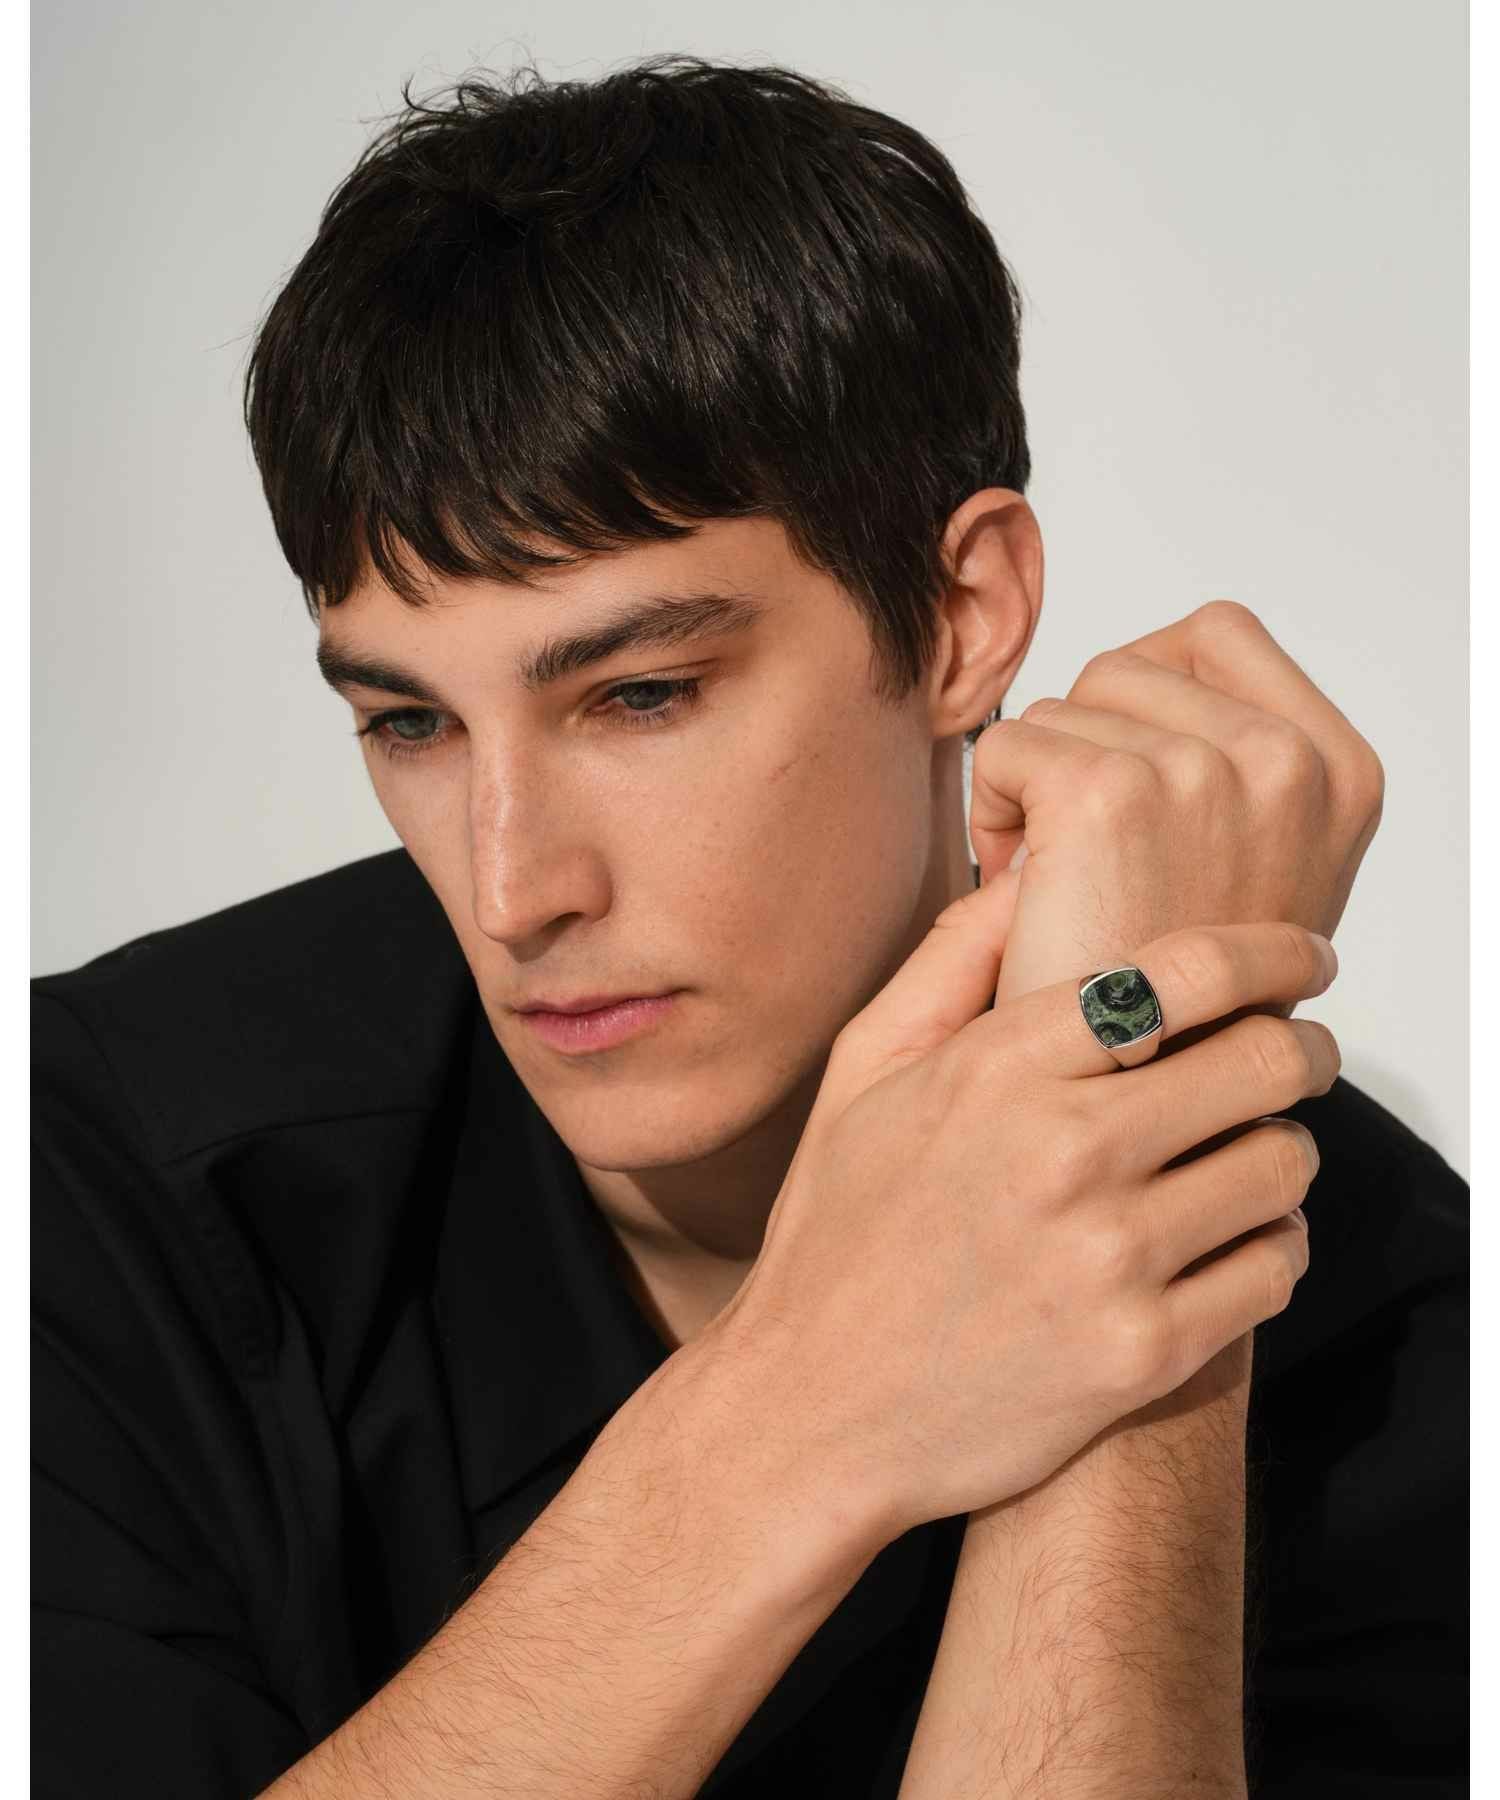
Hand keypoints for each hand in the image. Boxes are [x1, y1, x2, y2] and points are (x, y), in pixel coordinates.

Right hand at [700, 909, 1336, 1551]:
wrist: (815, 1410)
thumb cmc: (840, 1234)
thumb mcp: (863, 1072)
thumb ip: (951, 961)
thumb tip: (1031, 873)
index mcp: (999, 1067)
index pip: (1186, 971)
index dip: (1271, 949)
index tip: (1301, 956)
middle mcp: (1064, 1151)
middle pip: (1265, 1059)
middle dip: (1299, 1048)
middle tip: (1295, 1056)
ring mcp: (1110, 1257)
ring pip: (1284, 1165)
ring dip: (1277, 1153)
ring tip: (1239, 1159)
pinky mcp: (1144, 1351)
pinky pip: (1276, 1268)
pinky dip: (1269, 1247)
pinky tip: (1223, 1241)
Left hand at [968, 599, 1384, 1012]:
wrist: (1123, 1096)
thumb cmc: (1172, 995)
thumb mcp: (1253, 865)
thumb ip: (1236, 766)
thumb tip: (1155, 672)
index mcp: (1338, 769)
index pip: (1212, 636)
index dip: (1144, 703)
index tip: (1136, 794)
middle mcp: (1289, 760)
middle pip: (1125, 665)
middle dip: (1086, 746)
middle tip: (1091, 855)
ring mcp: (1206, 772)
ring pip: (1060, 707)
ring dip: (1037, 786)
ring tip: (1065, 882)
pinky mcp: (1112, 793)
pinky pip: (1007, 743)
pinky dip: (992, 808)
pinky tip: (1025, 886)